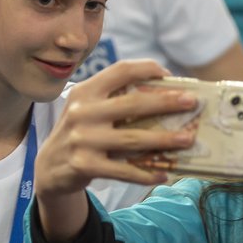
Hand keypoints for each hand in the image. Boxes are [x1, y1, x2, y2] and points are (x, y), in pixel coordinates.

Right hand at [35, 59, 198, 199]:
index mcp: (86, 91)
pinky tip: (164, 173)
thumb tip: (166, 97)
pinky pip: (123, 170)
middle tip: (192, 103)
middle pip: (132, 104)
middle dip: (166, 102)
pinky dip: (146, 173)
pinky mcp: (85, 165)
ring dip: (165, 140)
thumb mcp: (89, 109)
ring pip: (133, 139)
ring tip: (188, 139)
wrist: (49, 166)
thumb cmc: (81, 133)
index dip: (147, 68)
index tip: (169, 74)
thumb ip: (115, 100)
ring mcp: (83, 139)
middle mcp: (83, 112)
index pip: (120, 71)